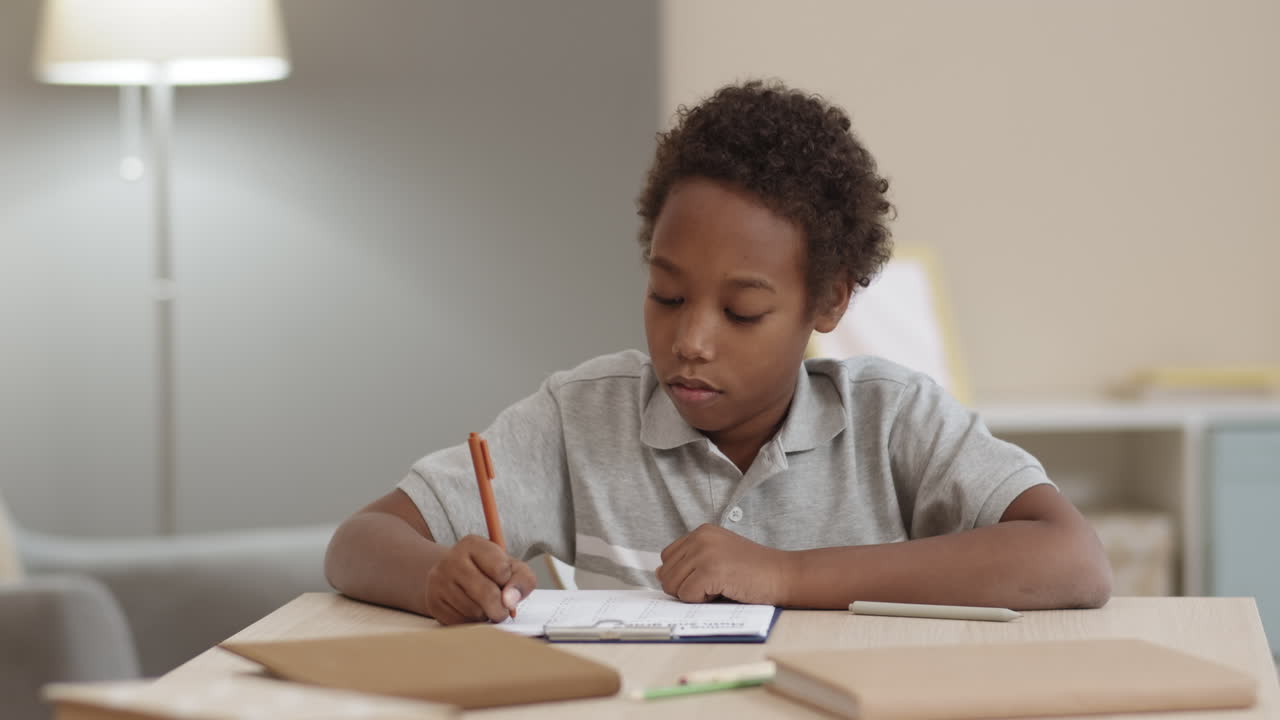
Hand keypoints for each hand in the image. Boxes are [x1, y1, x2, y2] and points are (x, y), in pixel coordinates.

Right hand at [424, 535, 536, 623]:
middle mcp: (450, 559)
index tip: (505, 582)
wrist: (454, 577)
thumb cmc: (489, 572)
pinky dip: (472, 623)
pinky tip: (471, 612)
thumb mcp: (512, 568)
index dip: (509, 582)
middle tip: (502, 608)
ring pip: (474, 612)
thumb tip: (510, 601)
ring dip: (486, 615)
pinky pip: (460, 623)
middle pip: (488, 594)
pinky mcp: (432, 602)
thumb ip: (522, 580)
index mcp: (472, 544)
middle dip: (501, 608)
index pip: (501, 570)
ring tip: (484, 606)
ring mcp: (438, 581)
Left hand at [656, 524, 791, 604]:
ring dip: (695, 595)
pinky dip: (703, 601)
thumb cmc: (753, 572)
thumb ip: (689, 563)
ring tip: (721, 585)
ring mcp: (704, 552)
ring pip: (673, 586)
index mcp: (701, 532)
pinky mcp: (710, 570)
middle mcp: (699, 537)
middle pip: (665, 574)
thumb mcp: (718, 558)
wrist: (783, 575)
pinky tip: (725, 590)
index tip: (709, 577)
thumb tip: (658, 573)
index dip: (684, 575)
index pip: (667, 558)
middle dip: (686, 587)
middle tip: (716, 583)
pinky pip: (687, 596)